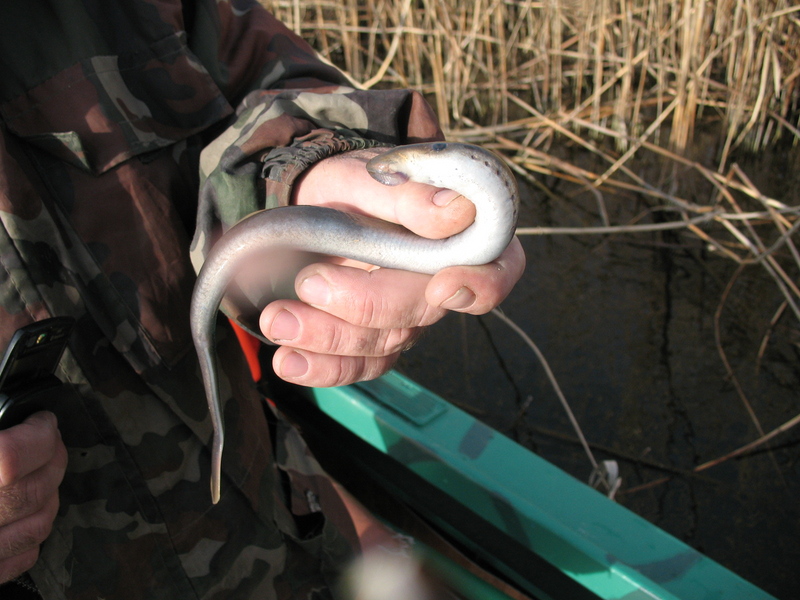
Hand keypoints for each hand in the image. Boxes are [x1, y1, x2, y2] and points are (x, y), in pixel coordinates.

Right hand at [0, 412, 66, 583]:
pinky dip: (33, 532)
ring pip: (39, 523)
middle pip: (34, 489)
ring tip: (38, 473)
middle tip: (47, 441)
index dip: (38, 435)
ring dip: (48, 493)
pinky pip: (24, 556)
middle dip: (52, 458)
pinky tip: (24, 512)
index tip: (42, 422)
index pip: (12, 458)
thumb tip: (17, 419)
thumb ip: (1, 446)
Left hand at [259, 147, 525, 386]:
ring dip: (329, 337)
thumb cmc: (357, 182)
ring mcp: (408, 315)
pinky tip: (289, 362)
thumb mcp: (373, 173)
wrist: (318, 203)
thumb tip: (454, 210)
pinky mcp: (375, 340)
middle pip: (424, 310)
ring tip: (277, 318)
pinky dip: (322, 368)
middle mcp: (443, 280)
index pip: (500, 266)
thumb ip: (411, 193)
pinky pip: (359, 366)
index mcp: (462, 233)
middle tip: (310, 281)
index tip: (443, 285)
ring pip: (385, 343)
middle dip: (366, 304)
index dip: (481, 284)